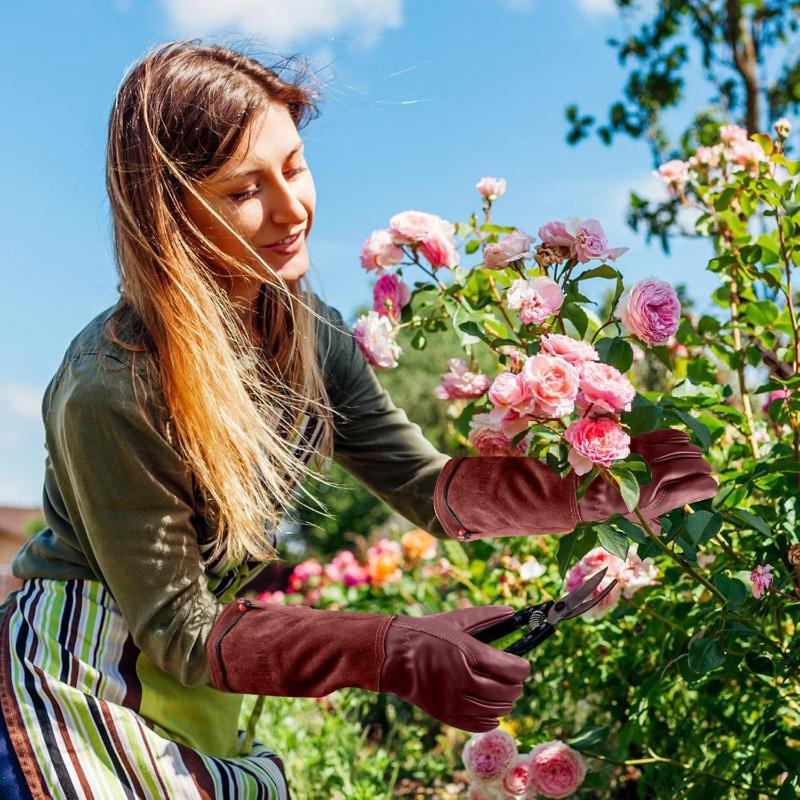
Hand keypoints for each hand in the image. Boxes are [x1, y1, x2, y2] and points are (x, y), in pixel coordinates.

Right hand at [379, 605, 530, 731]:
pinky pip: (479, 724)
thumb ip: (486, 616)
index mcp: (468, 653)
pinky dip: (491, 720)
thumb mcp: (456, 620)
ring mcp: (453, 700)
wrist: (392, 656)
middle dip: (516, 686)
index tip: (523, 666)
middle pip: (506, 691)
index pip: (511, 669)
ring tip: (504, 695)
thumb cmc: (426, 633)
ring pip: (496, 710)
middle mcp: (463, 680)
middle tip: (514, 680)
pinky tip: (493, 713)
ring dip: (506, 703)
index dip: (523, 668)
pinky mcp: (445, 715)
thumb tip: (512, 610)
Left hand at [578, 428, 717, 528]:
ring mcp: (645, 456)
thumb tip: (669, 527)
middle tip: (703, 472)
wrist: (580, 493)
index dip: (709, 487)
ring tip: (694, 459)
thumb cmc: (609, 512)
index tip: (708, 488)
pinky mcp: (636, 442)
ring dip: (693, 453)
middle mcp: (655, 476)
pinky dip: (679, 439)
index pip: (702, 487)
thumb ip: (657, 523)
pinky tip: (682, 444)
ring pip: (684, 448)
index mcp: (660, 500)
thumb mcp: (637, 524)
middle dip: (703, 469)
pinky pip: (668, 435)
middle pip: (695, 465)